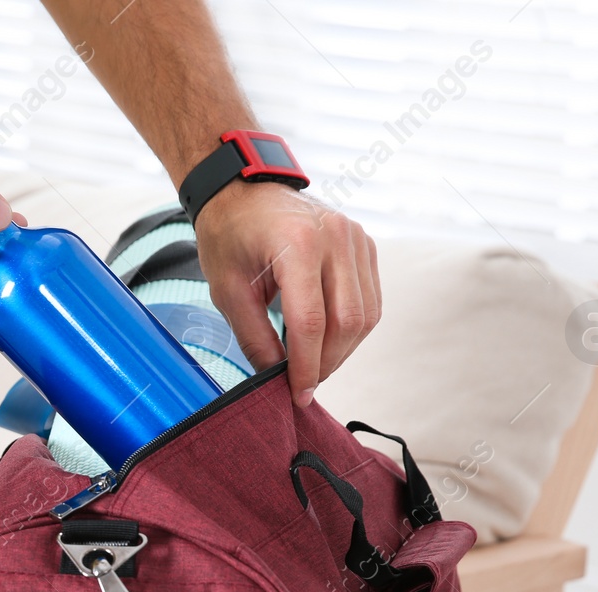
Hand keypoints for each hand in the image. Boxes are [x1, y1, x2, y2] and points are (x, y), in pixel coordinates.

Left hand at [195, 180, 380, 406]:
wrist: (243, 191)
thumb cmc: (229, 236)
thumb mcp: (227, 291)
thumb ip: (254, 338)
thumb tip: (277, 378)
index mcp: (299, 245)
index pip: (311, 323)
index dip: (306, 367)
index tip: (297, 395)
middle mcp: (336, 237)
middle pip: (346, 322)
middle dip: (326, 363)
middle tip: (303, 384)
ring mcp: (356, 238)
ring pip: (365, 315)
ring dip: (342, 350)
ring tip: (314, 364)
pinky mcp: (364, 244)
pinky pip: (370, 299)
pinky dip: (352, 327)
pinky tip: (326, 339)